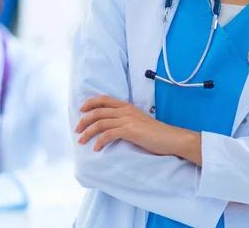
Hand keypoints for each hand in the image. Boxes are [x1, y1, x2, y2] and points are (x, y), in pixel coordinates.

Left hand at [76, 96, 197, 160]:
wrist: (171, 138)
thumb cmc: (156, 133)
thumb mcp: (139, 121)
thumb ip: (126, 120)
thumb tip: (112, 126)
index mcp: (127, 106)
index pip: (104, 99)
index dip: (90, 103)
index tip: (81, 110)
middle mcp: (125, 110)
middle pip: (98, 111)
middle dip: (84, 120)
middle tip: (77, 129)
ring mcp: (127, 119)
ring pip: (100, 122)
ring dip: (88, 132)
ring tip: (81, 140)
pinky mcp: (129, 130)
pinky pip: (108, 134)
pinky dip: (99, 141)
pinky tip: (96, 148)